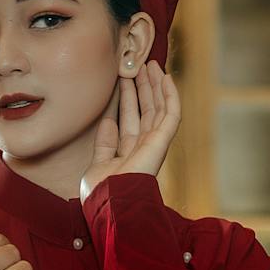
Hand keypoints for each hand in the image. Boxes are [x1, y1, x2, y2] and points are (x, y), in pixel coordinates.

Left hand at [81, 58, 181, 201]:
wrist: (109, 205)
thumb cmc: (102, 193)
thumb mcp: (97, 164)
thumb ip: (105, 144)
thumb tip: (108, 121)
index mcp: (130, 154)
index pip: (131, 120)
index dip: (129, 98)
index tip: (125, 79)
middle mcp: (144, 148)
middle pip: (146, 110)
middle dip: (143, 87)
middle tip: (138, 65)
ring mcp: (155, 144)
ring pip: (159, 108)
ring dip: (156, 85)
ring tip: (151, 64)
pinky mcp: (162, 141)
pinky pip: (171, 114)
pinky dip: (170, 95)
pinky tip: (166, 77)